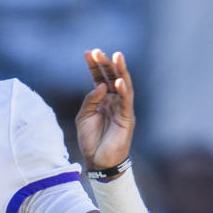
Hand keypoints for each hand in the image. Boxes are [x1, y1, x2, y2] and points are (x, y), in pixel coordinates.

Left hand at [76, 49, 134, 170]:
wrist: (98, 160)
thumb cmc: (91, 139)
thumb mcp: (84, 117)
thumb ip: (90, 100)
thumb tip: (100, 85)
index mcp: (103, 99)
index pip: (99, 77)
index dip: (94, 66)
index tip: (88, 52)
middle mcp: (114, 100)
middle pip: (112, 77)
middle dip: (106, 64)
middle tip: (98, 51)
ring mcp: (122, 108)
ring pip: (123, 86)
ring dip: (120, 71)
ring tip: (116, 56)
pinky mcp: (127, 118)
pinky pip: (126, 102)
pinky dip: (124, 91)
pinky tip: (119, 81)